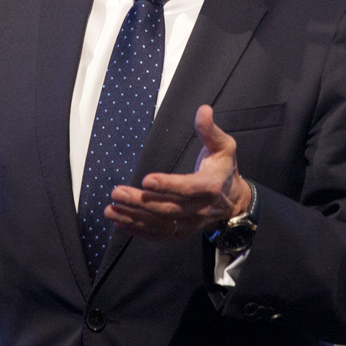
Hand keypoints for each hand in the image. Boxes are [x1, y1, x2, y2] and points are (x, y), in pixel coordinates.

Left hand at [106, 105, 250, 241]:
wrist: (234, 202)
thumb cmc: (223, 169)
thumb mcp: (223, 147)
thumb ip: (210, 130)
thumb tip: (203, 110)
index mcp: (210, 186)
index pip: (188, 188)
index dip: (168, 185)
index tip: (146, 179)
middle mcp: (200, 209)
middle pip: (168, 208)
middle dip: (141, 202)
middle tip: (118, 193)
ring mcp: (190, 224)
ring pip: (159, 224)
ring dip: (133, 217)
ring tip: (111, 209)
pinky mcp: (181, 232)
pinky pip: (158, 235)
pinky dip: (138, 230)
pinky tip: (119, 221)